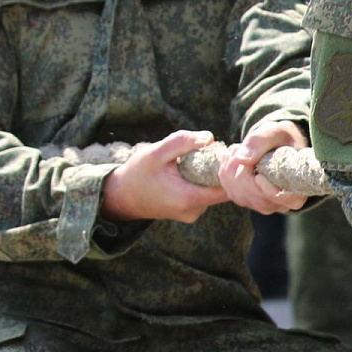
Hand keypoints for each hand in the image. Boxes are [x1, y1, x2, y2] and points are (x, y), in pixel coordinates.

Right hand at [100, 130, 228, 223]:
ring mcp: (192, 214)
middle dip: (223, 170)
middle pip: (224, 190)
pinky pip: (206, 195)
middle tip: (217, 151)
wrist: (120, 197)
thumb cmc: (137, 173)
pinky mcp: (190, 212)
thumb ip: (182, 143)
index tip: (228, 152)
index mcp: (188, 198)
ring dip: (212, 175)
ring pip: (214, 192)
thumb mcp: (155, 153)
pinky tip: (195, 171)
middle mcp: (194, 211)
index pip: (227, 188)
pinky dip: (204, 182)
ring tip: (202, 160)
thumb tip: (210, 137)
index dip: (231, 169)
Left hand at [218, 120, 308, 214]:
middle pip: (257, 199)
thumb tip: (241, 158)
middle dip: (242, 174)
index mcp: (297, 190)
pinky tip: (230, 157)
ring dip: (230, 172)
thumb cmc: (282, 138)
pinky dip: (225, 174)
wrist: (277, 143)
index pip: (283, 200)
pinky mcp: (247, 200)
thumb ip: (260, 142)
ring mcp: (263, 204)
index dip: (268, 191)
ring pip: (240, 196)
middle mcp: (281, 204)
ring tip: (236, 148)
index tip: (258, 175)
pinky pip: (231, 192)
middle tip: (238, 148)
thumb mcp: (276, 133)